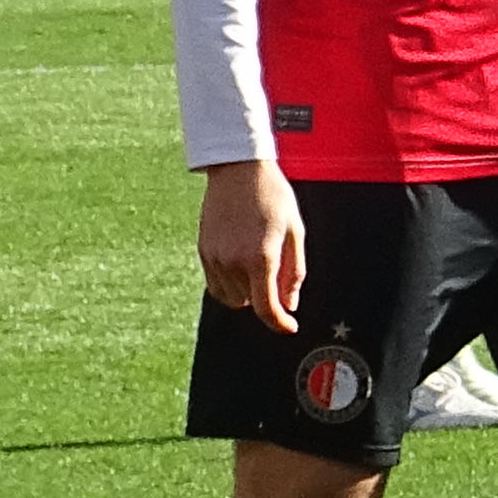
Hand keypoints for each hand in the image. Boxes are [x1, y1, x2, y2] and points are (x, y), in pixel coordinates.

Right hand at [197, 158, 305, 327]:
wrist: (239, 169)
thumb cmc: (273, 196)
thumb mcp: (295, 232)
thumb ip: (293, 271)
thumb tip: (289, 304)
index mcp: (260, 258)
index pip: (266, 308)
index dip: (280, 323)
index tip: (290, 327)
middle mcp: (233, 262)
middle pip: (252, 303)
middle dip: (267, 295)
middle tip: (278, 267)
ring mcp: (214, 257)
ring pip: (233, 297)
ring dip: (248, 291)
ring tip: (258, 260)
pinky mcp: (203, 251)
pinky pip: (216, 286)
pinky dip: (230, 285)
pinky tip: (241, 266)